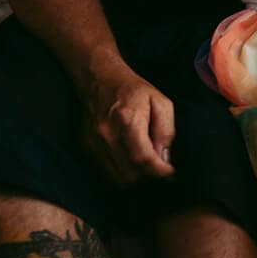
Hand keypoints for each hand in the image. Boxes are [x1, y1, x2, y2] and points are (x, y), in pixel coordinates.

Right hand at [79, 63, 175, 185]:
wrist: (99, 79)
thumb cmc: (134, 90)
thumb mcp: (160, 102)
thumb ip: (166, 130)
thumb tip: (165, 158)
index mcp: (127, 120)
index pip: (143, 158)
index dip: (160, 171)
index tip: (170, 172)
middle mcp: (106, 134)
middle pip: (131, 174)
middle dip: (149, 174)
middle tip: (159, 165)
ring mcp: (93, 143)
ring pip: (118, 178)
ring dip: (136, 176)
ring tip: (145, 162)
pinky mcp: (86, 148)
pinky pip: (107, 173)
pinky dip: (121, 172)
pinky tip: (130, 159)